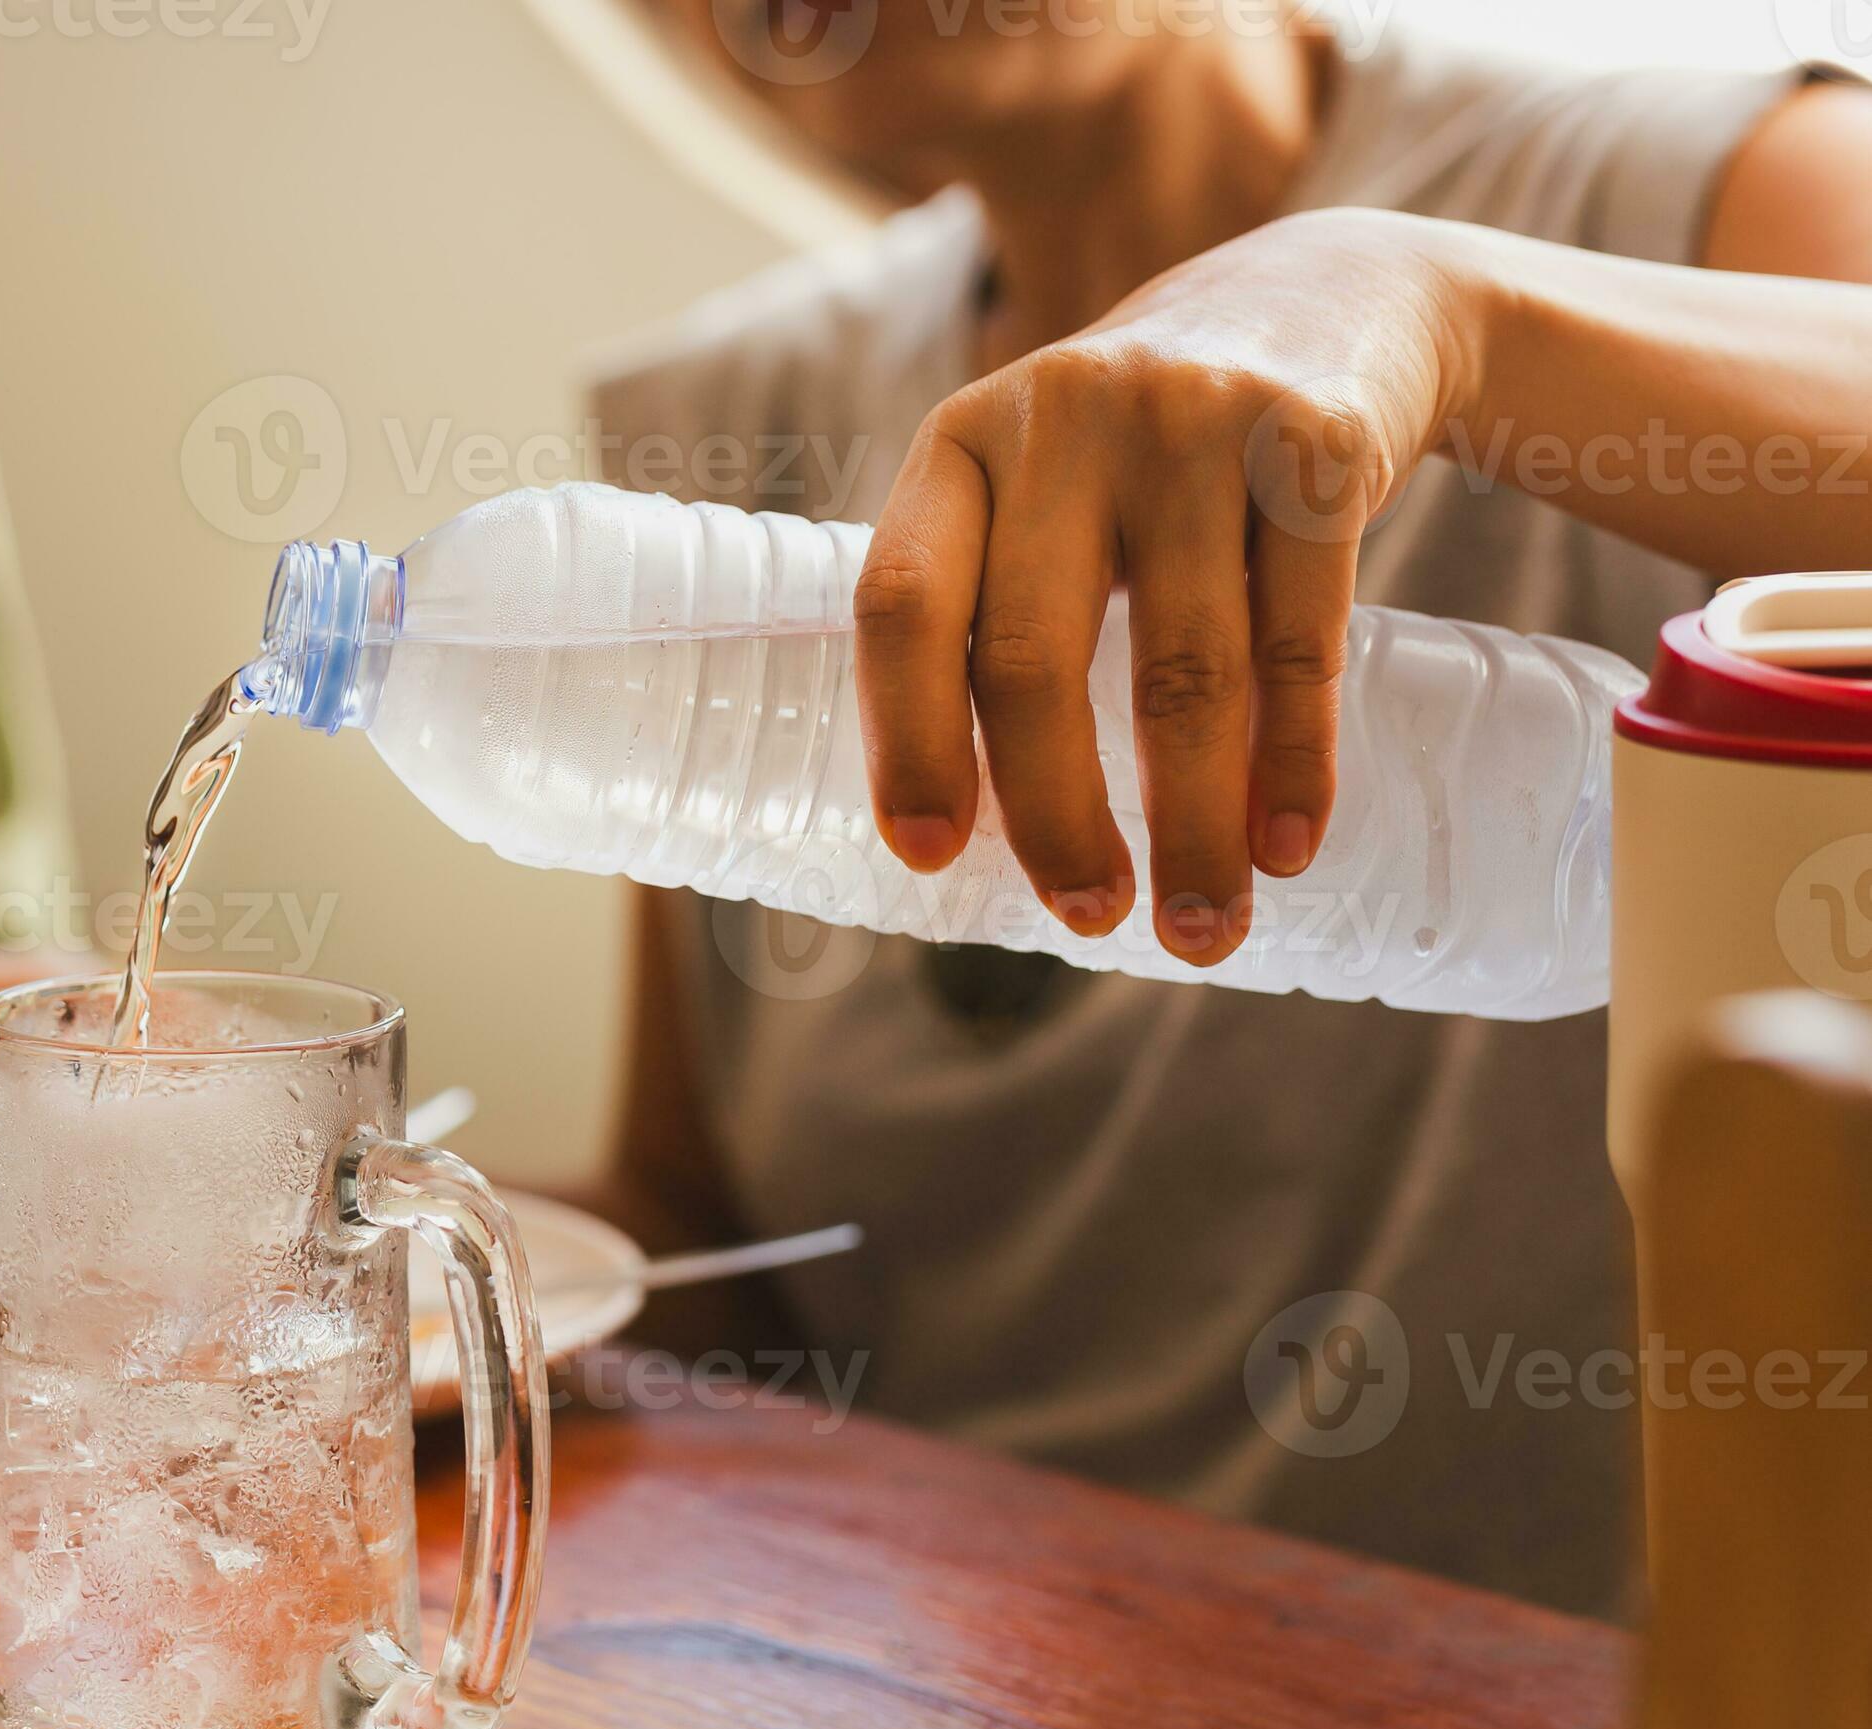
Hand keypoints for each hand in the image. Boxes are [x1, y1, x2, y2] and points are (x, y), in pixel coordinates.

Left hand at [855, 208, 1484, 962]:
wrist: (1334, 294)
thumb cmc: (1145, 449)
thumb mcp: (1040, 484)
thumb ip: (995, 607)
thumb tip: (972, 835)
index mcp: (961, 445)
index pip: (903, 606)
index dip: (906, 739)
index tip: (930, 857)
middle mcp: (1062, 418)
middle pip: (1034, 661)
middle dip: (1057, 817)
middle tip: (1089, 919)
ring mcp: (1193, 420)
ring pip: (1181, 670)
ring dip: (1192, 823)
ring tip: (1199, 924)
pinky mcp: (1317, 440)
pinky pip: (1302, 639)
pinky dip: (1296, 763)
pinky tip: (1287, 844)